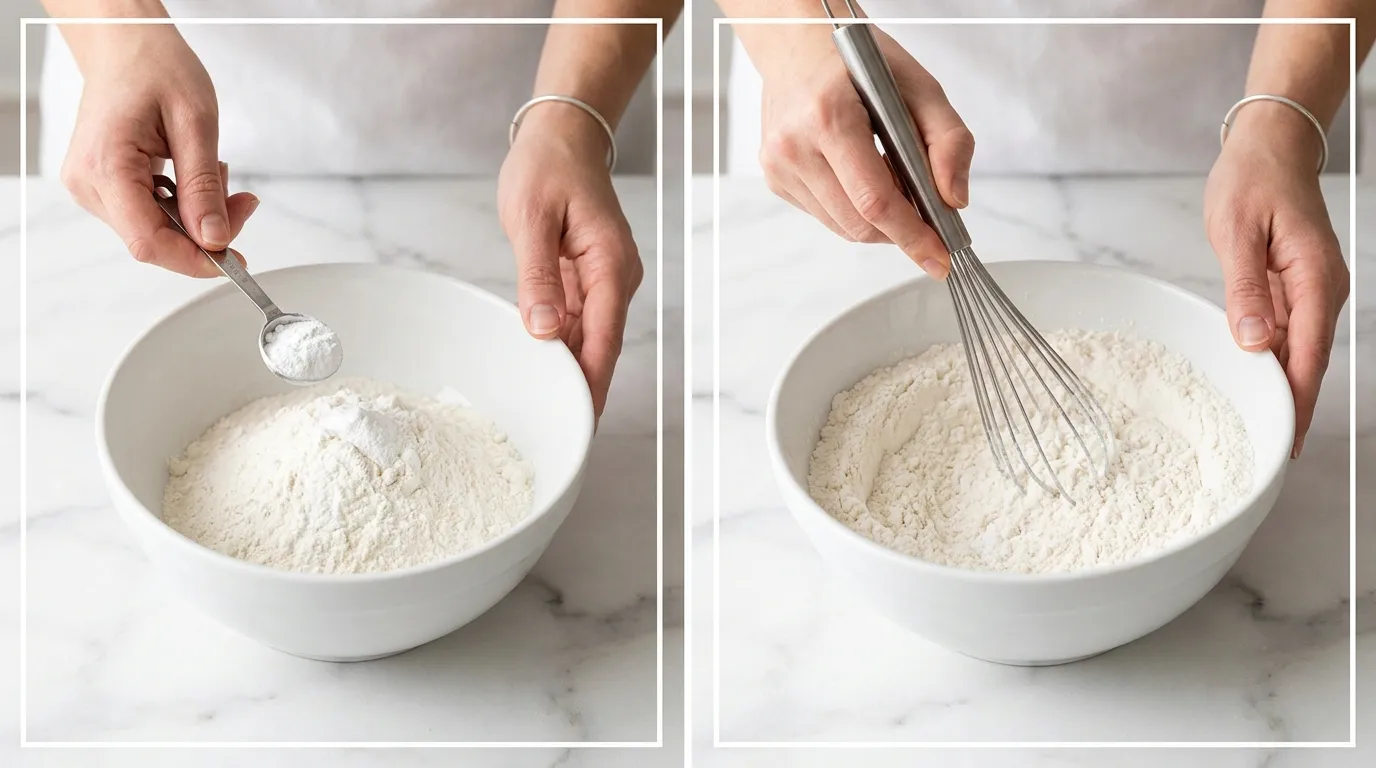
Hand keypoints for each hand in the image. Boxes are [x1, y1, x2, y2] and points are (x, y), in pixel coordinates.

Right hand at [60, 24, 256, 275]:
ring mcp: (92, 187)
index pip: (148, 241)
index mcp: (106, 165)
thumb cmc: (155, 68)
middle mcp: (89, 183)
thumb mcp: (196, 124)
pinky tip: (194, 175)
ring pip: (155, 231)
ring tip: (215, 171)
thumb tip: (215, 239)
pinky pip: (149, 214)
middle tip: (243, 201)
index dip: (194, 259)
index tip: (235, 258)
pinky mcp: (103, 186)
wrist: (126, 45)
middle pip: (154, 240)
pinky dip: (182, 205)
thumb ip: (204, 187)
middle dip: (206, 231)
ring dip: (196, 215)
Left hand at [498, 107, 643, 419]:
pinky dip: (559, 343)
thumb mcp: (531, 220)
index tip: (580, 420)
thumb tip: (541, 330)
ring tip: (542, 405)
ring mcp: (606, 280)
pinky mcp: (590, 278)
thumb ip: (537, 278)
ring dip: (567, 367)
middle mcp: (616, 278)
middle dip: (580, 387)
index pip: (603, 339)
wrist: (563, 136)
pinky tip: (538, 363)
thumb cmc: (547, 168)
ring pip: (588, 337)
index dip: (591, 383)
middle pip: (600, 346)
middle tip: (555, 429)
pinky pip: (578, 320)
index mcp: (610, 266)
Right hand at [749, 25, 972, 278]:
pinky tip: (862, 176)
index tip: (940, 258)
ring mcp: (779, 166)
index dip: (912, 236)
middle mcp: (794, 146)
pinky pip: (827, 216)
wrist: (798, 45)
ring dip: (878, 221)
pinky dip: (854, 209)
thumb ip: (948, 141)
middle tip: (927, 213)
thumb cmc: (858, 61)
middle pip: (859, 223)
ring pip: (843, 227)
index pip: (874, 200)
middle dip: (900, 230)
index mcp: (828, 116)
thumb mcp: (919, 86)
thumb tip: (954, 200)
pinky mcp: (776, 179)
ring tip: (893, 181)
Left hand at [1205, 102, 1348, 457]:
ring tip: (1259, 430)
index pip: (1308, 354)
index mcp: (1313, 279)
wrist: (1270, 146)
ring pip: (1297, 351)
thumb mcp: (1236, 232)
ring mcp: (1311, 290)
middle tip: (1269, 452)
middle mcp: (1321, 290)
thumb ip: (1244, 289)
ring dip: (1280, 387)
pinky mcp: (1295, 287)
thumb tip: (1253, 340)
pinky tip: (1252, 384)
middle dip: (1290, 406)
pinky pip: (1286, 333)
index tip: (1285, 439)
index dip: (1295, 401)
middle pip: (1308, 361)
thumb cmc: (1251, 179)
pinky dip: (1271, 360)